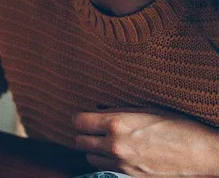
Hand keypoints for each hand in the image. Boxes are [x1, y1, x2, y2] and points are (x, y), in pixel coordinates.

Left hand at [73, 107, 218, 176]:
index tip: (86, 118)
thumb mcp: (147, 110)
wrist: (202, 154)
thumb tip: (97, 110)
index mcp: (117, 124)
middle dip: (86, 135)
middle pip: (79, 142)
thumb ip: (118, 111)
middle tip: (96, 131)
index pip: (78, 122)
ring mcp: (121, 165)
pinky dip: (108, 163)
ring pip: (90, 158)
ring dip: (96, 150)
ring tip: (110, 143)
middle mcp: (114, 146)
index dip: (81, 119)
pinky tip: (120, 156)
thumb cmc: (179, 127)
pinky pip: (106, 170)